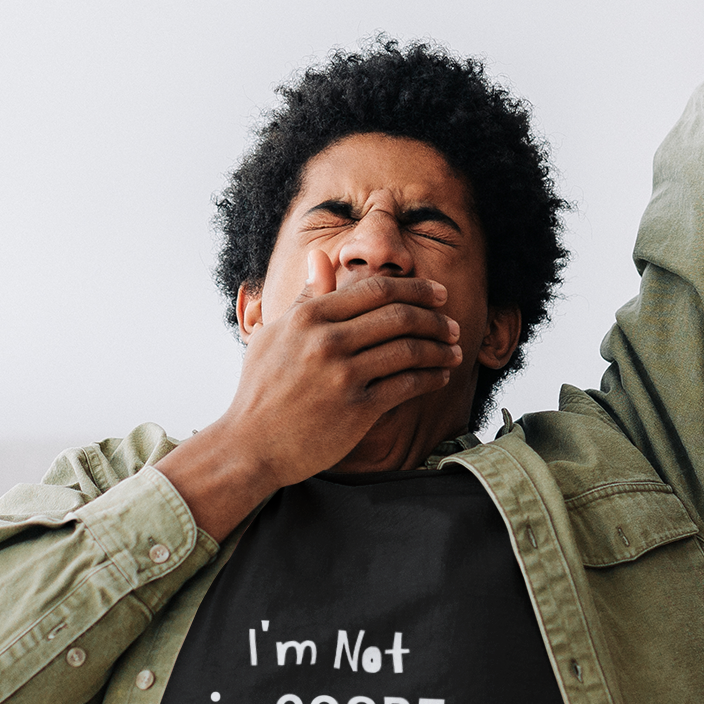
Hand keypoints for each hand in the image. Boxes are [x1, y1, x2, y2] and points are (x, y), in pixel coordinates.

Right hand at [156, 252, 461, 539]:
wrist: (249, 446)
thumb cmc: (260, 388)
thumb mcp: (274, 333)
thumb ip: (305, 296)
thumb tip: (320, 257)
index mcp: (308, 317)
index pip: (375, 289)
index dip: (414, 288)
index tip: (436, 293)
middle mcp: (327, 341)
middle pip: (398, 315)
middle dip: (434, 317)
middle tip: (451, 323)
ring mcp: (343, 375)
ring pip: (408, 350)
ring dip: (439, 348)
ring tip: (454, 350)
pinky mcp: (356, 409)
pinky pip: (406, 385)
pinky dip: (430, 377)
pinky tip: (440, 375)